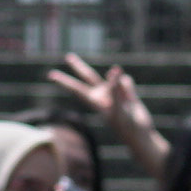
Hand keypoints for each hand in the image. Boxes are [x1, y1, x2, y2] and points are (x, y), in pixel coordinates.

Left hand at [50, 57, 162, 173]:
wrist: (140, 134)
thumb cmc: (126, 126)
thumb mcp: (119, 108)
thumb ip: (115, 89)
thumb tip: (114, 70)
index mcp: (95, 101)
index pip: (76, 88)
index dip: (64, 81)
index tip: (51, 75)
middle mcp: (102, 95)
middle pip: (88, 76)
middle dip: (78, 67)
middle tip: (68, 56)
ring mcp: (114, 93)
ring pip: (112, 77)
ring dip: (116, 80)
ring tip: (126, 101)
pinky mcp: (125, 91)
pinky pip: (127, 81)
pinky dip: (130, 88)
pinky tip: (132, 100)